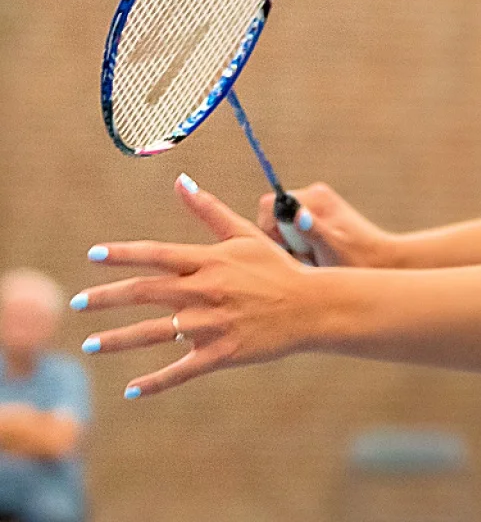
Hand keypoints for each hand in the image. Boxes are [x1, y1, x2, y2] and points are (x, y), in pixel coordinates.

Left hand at [77, 174, 320, 398]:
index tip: (93, 255)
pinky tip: (130, 390)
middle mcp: (206, 291)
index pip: (157, 254)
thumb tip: (181, 181)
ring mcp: (213, 324)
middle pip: (144, 292)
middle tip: (77, 303)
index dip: (123, 253)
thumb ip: (209, 210)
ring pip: (153, 333)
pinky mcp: (222, 354)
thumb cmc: (277, 267)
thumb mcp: (245, 235)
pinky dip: (154, 383)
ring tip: (88, 344)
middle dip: (106, 298)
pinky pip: (181, 370)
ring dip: (117, 339)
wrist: (312, 307)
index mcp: (210, 261)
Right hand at [256, 182, 397, 267]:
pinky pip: (292, 235)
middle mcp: (314, 197)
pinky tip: (316, 257)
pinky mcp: (316, 221)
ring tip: (314, 258)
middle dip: (282, 240)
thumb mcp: (332, 247)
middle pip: (273, 218)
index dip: (270, 228)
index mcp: (316, 197)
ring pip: (281, 229)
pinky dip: (298, 249)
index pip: (269, 205)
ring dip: (291, 247)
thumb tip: (296, 214)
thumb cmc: (359, 258)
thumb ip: (313, 230)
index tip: (287, 247)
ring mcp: (315, 209)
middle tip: (306, 255)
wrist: (382, 261)